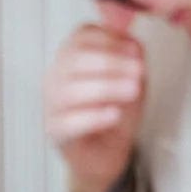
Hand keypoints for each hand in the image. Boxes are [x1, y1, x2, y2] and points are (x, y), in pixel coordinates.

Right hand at [47, 8, 145, 191]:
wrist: (105, 154)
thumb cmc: (114, 113)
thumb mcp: (130, 80)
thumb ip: (132, 60)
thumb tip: (135, 46)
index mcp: (71, 57)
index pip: (82, 37)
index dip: (110, 41)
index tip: (135, 50)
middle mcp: (56, 77)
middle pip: (73, 61)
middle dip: (110, 64)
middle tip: (138, 72)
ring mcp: (52, 105)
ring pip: (69, 91)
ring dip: (106, 88)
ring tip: (132, 91)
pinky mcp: (55, 132)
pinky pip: (68, 123)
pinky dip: (93, 117)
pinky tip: (114, 114)